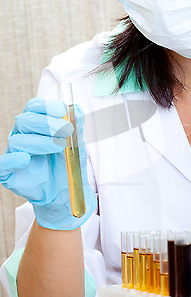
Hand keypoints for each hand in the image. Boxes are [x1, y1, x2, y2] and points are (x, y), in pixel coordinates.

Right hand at [0, 97, 96, 229]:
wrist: (65, 190)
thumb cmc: (66, 163)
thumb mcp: (77, 143)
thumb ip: (76, 126)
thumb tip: (76, 108)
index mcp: (36, 124)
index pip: (34, 107)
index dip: (46, 106)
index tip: (61, 110)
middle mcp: (22, 135)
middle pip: (25, 121)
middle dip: (46, 123)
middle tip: (65, 130)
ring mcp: (14, 153)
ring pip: (17, 141)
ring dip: (40, 142)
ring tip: (59, 146)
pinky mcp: (8, 172)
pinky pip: (2, 164)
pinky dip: (12, 160)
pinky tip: (25, 159)